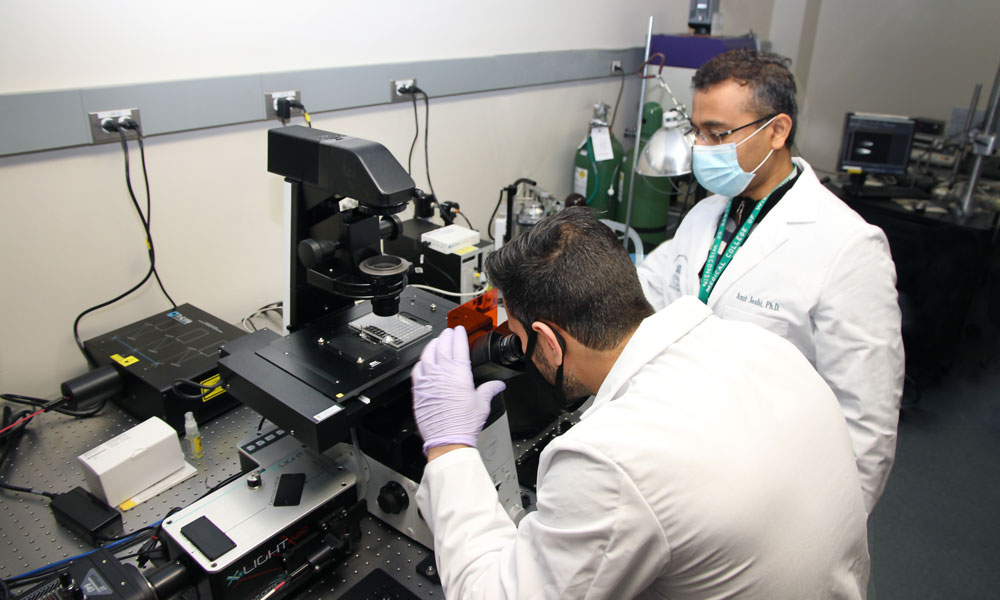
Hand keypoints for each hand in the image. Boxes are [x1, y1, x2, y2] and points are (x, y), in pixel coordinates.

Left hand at [412, 326, 506, 453]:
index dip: (459, 335)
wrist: (447, 439)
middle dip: (446, 336)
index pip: (458, 346)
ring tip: (436, 342)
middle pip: (442, 346)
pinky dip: (421, 361)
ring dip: (432, 345)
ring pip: (427, 355)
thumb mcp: (482, 404)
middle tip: (448, 332)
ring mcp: (428, 380)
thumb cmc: (463, 424)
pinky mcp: (418, 390)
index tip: (459, 330)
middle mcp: (442, 373)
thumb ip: (490, 389)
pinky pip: (417, 369)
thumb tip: (497, 384)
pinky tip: (424, 361)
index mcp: (459, 373)